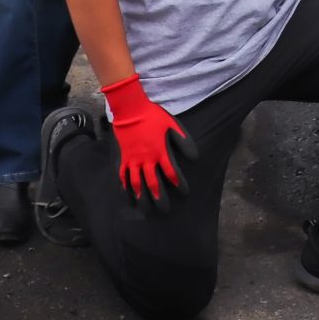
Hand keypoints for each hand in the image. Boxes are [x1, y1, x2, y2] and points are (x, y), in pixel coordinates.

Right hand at [100, 74, 197, 210]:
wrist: (130, 109)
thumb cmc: (153, 116)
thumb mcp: (173, 125)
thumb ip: (183, 141)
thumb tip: (195, 157)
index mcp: (160, 152)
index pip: (172, 173)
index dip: (179, 184)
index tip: (184, 192)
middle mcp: (147, 159)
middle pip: (154, 184)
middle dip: (160, 198)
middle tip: (165, 210)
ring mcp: (133, 160)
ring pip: (137, 183)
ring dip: (142, 198)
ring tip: (145, 210)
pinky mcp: (123, 158)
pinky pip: (123, 176)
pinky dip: (125, 187)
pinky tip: (128, 196)